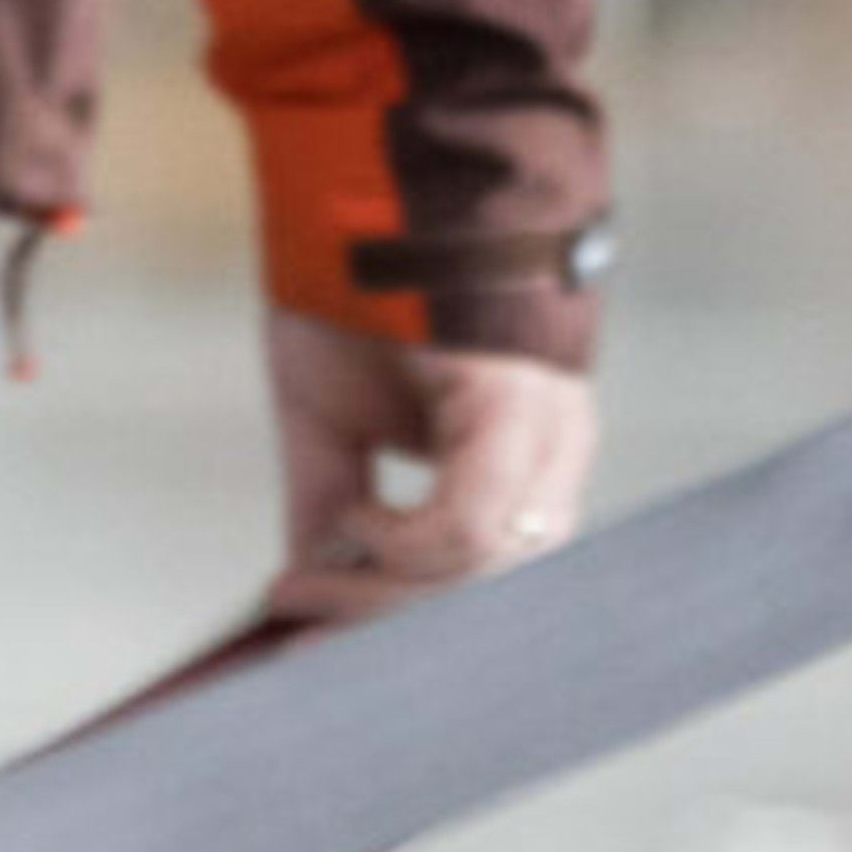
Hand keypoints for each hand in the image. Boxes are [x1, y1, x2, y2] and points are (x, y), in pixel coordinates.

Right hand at [262, 313, 596, 634]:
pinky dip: (406, 545)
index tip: (317, 651)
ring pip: (486, 569)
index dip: (410, 627)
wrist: (346, 200)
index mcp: (528, 453)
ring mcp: (544, 426)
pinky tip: (357, 519)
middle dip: (388, 625)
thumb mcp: (331, 424)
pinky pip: (472, 524)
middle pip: (493, 590)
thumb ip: (331, 510)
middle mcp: (553, 446)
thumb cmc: (350, 299)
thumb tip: (309, 595)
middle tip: (297, 635)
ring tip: (306, 583)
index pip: (494, 579)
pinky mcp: (516, 402)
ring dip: (384, 594)